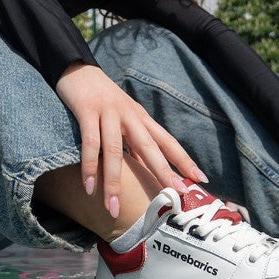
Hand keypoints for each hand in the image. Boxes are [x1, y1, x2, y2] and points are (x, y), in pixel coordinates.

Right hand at [55, 62, 204, 216]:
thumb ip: (134, 142)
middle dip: (162, 171)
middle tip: (174, 194)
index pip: (167, 141)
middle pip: (148, 147)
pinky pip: (90, 143)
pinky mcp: (86, 111)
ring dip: (114, 183)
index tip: (201, 179)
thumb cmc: (103, 99)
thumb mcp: (124, 119)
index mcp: (141, 118)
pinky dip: (89, 167)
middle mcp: (129, 115)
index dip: (184, 160)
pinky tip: (89, 188)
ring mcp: (108, 113)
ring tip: (113, 209)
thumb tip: (148, 169)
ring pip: (114, 152)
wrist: (77, 69)